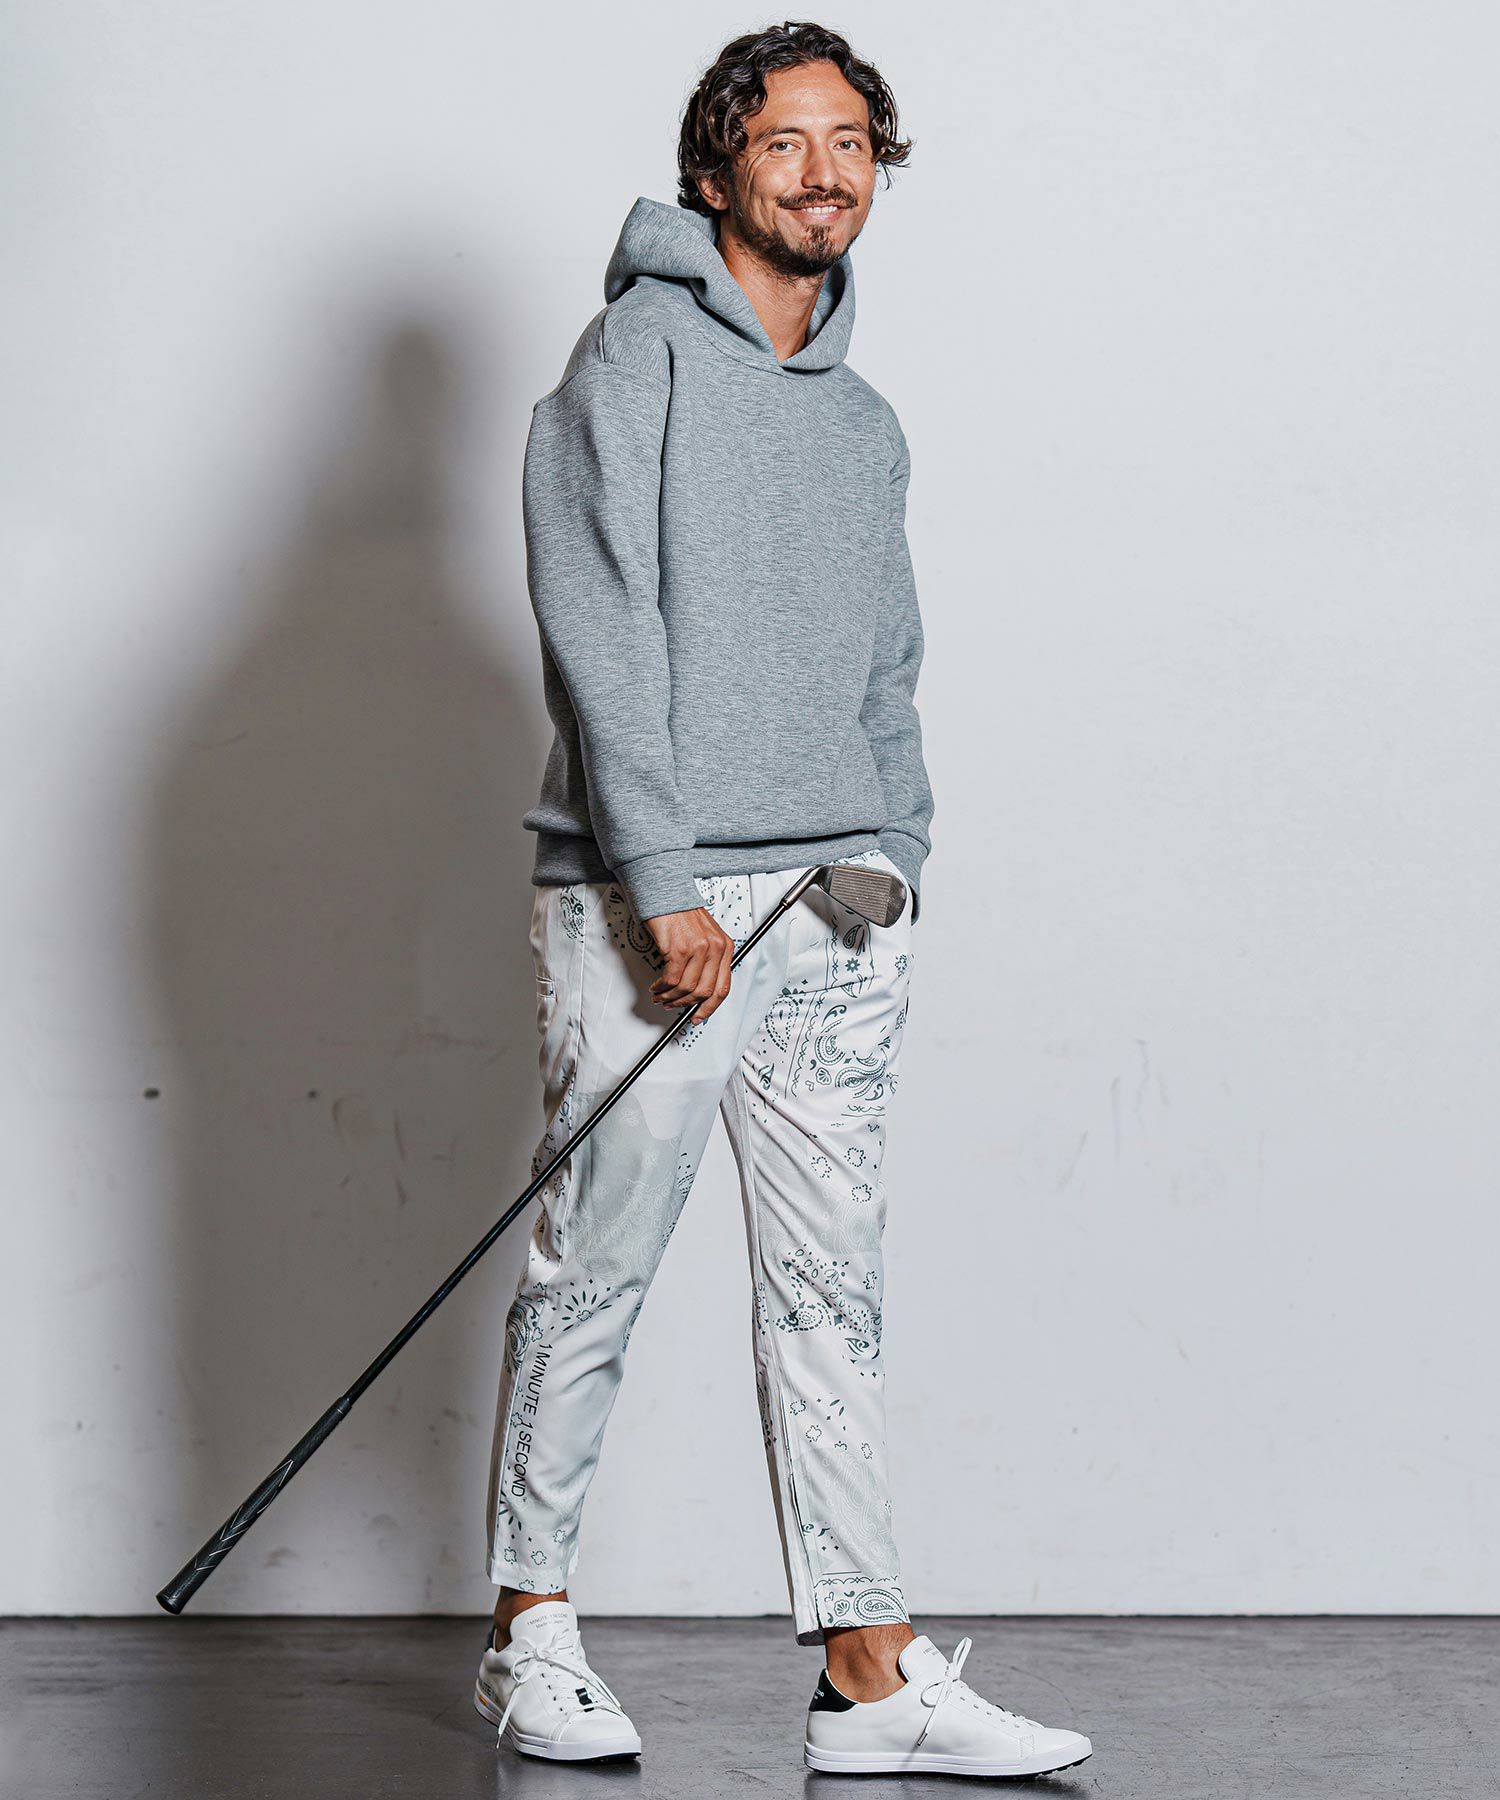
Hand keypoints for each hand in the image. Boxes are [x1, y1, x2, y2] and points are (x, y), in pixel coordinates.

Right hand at [643, 906, 734, 1021]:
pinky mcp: (679, 949)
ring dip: (670, 997)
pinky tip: (656, 986)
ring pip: (686, 988)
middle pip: (704, 991)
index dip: (710, 1007)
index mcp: (725, 947)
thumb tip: (697, 987)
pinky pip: (671, 980)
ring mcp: (698, 949)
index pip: (723, 987)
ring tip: (661, 996)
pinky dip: (662, 987)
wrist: (667, 894)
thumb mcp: (704, 936)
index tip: (699, 1015)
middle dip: (686, 1004)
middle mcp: (715, 948)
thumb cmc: (681, 912)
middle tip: (673, 1005)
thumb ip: (707, 960)